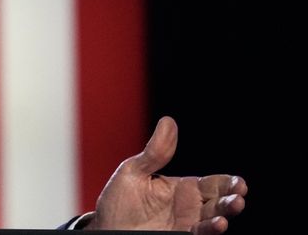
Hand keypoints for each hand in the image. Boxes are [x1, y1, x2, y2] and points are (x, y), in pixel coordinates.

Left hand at [87, 116, 246, 232]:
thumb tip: (168, 121)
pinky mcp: (180, 234)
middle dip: (232, 198)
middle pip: (219, 201)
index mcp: (183, 188)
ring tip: (235, 205)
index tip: (239, 183)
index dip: (228, 183)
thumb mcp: (134, 171)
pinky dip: (210, 228)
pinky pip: (199, 232)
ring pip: (213, 218)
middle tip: (240, 195)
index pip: (212, 184)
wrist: (106, 227)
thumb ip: (155, 152)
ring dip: (226, 213)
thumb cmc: (119, 200)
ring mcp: (186, 222)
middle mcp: (189, 206)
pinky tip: (218, 223)